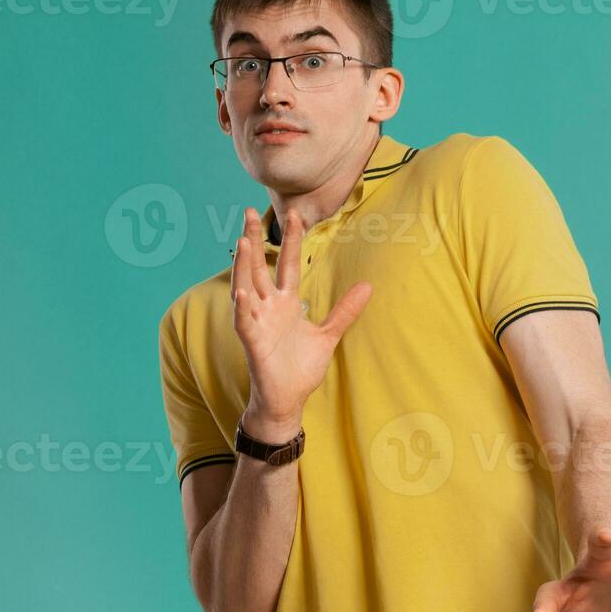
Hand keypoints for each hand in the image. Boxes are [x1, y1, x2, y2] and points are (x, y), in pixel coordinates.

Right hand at [230, 207, 371, 438]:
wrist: (288, 399)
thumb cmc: (301, 368)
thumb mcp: (328, 335)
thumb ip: (344, 310)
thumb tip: (368, 287)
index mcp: (286, 302)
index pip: (289, 264)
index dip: (291, 240)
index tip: (294, 214)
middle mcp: (268, 307)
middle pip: (259, 267)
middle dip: (255, 240)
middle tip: (248, 212)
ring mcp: (258, 322)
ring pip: (246, 287)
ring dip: (244, 266)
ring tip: (243, 241)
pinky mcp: (252, 342)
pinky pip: (245, 321)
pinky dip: (243, 307)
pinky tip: (242, 292)